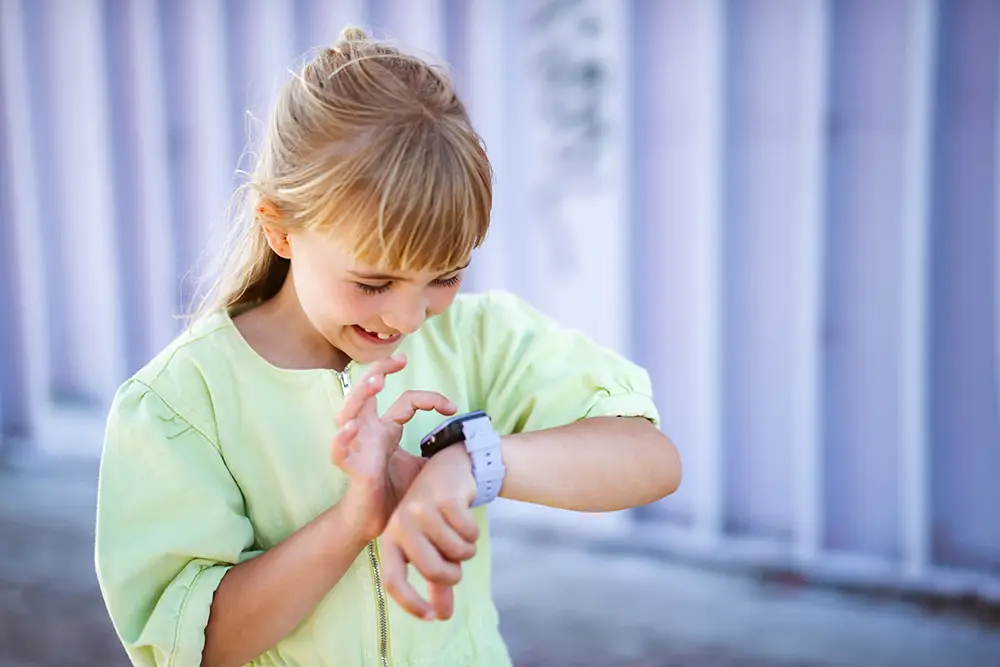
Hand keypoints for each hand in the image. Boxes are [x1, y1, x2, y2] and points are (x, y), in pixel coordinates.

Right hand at [331, 354, 456, 541]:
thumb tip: (465, 447)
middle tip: (399, 360)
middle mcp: (369, 431)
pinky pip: (339, 451)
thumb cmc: (396, 493)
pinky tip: (351, 428)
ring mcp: (356, 446)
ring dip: (360, 395)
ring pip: (348, 411)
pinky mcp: (350, 468)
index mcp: (387, 429)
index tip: (452, 407)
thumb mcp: (422, 468)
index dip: (430, 398)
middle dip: (379, 371)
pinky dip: (342, 438)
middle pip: (367, 392)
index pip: (406, 401)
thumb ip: (436, 454)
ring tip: (376, 382)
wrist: (376, 523)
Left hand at [379, 445, 479, 620]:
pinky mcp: (444, 499)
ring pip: (456, 552)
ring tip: (461, 535)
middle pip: (433, 570)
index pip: (393, 580)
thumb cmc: (438, 514)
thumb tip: (442, 617)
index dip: (411, 603)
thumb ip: (435, 582)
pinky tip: (466, 517)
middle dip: (453, 574)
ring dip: (467, 549)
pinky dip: (473, 533)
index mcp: (391, 538)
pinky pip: (468, 533)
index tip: (432, 618)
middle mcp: (401, 524)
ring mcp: (422, 510)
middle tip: (458, 568)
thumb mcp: (432, 546)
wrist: (450, 468)